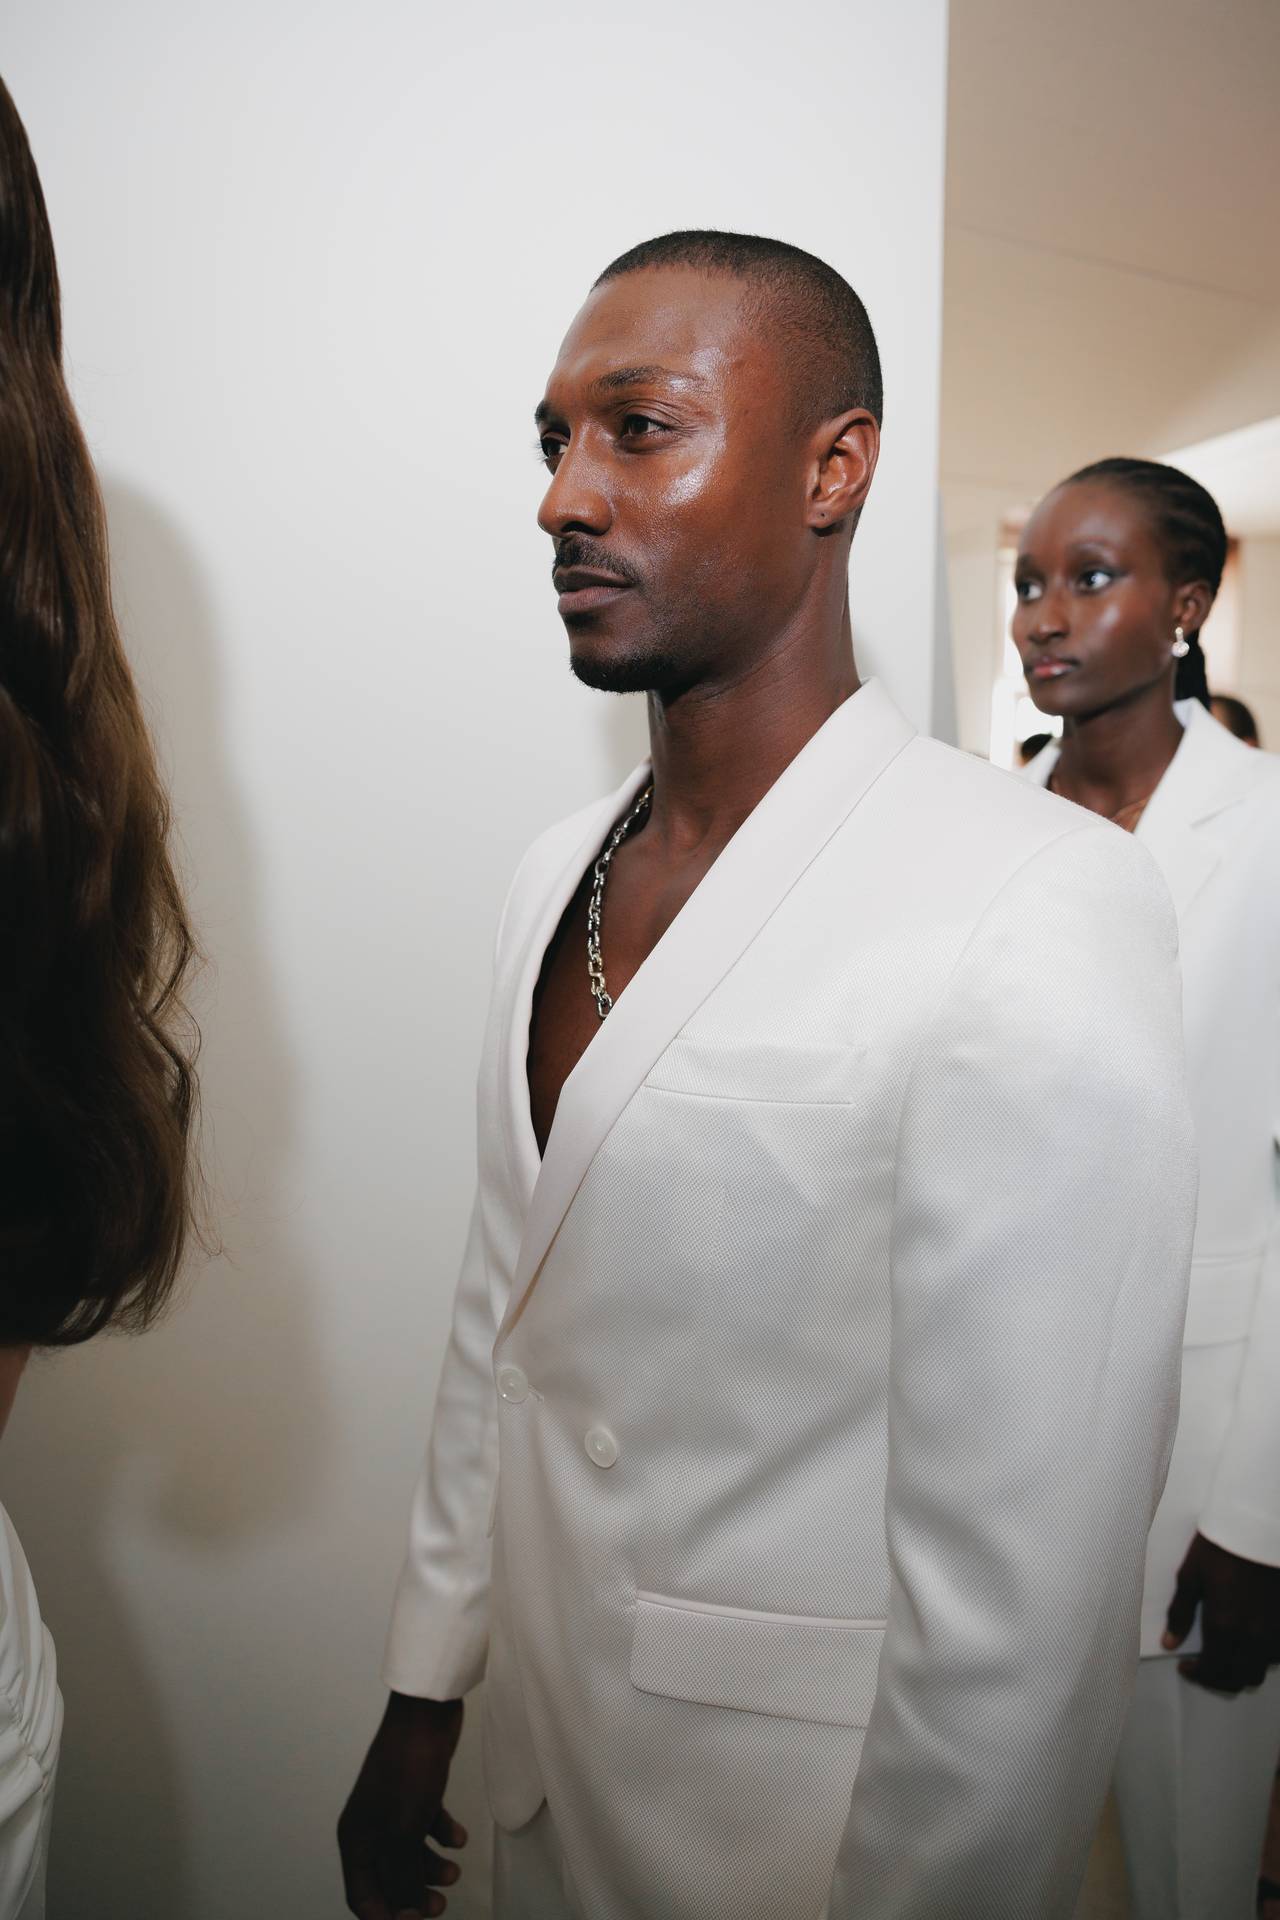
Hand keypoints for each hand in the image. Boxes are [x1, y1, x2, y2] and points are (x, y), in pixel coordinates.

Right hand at [338, 1692, 466, 1918]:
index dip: (386, 1917)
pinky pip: (427, 1825)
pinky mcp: (416, 1791)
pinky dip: (443, 1835)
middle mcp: (370, 1826)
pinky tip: (458, 1837)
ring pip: (409, 1854)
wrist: (426, 1715)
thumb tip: (406, 1916)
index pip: (362, 1896)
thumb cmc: (407, 1771)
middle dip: (413, 1896)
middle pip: (389, 1877)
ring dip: (431, 1868)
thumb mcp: (402, 1836)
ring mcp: (393, 1808)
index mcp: (356, 1839)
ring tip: (455, 1872)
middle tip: (439, 1906)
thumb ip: (402, 1880)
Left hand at [1162, 1531, 1279, 1693]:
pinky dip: (1262, 1656)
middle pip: (1240, 1679)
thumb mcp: (1190, 1576)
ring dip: (1242, 1670)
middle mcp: (1254, 1636)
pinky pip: (1276, 1654)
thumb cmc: (1222, 1547)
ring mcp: (1274, 1632)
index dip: (1198, 1676)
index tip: (1187, 1667)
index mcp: (1225, 1627)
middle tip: (1205, 1668)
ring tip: (1226, 1657)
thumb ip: (1180, 1613)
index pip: (1213, 1672)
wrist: (1256, 1527)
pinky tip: (1249, 1643)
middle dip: (1219, 1680)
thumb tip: (1170, 1641)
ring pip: (1261, 1670)